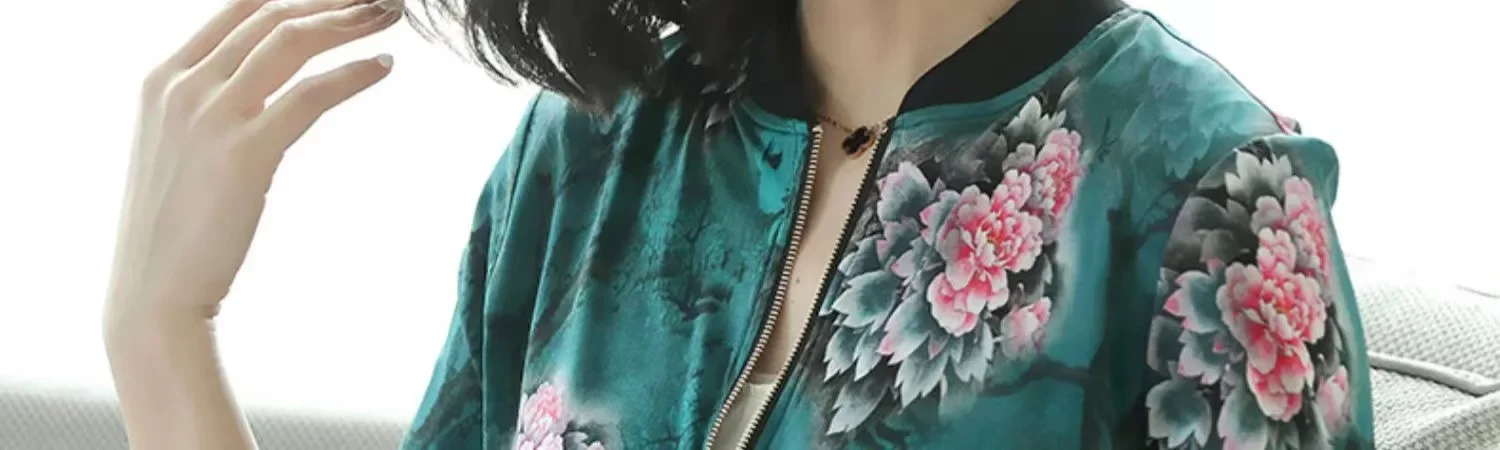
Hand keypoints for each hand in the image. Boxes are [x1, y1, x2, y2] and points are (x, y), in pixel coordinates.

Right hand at [106, 0, 401, 322]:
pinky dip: (353, 73)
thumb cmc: (176, 227)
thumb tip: (256, 82)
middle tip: (379, 0)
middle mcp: (182, 86)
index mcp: (162, 78)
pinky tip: (383, 66)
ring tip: (391, 16)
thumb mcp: (178, 147)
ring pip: (291, 41)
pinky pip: (311, 94)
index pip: (236, 7)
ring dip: (349, 22)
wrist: (155, 292)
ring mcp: (210, 116)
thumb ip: (208, 105)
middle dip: (332, 0)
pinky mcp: (244, 151)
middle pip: (270, 16)